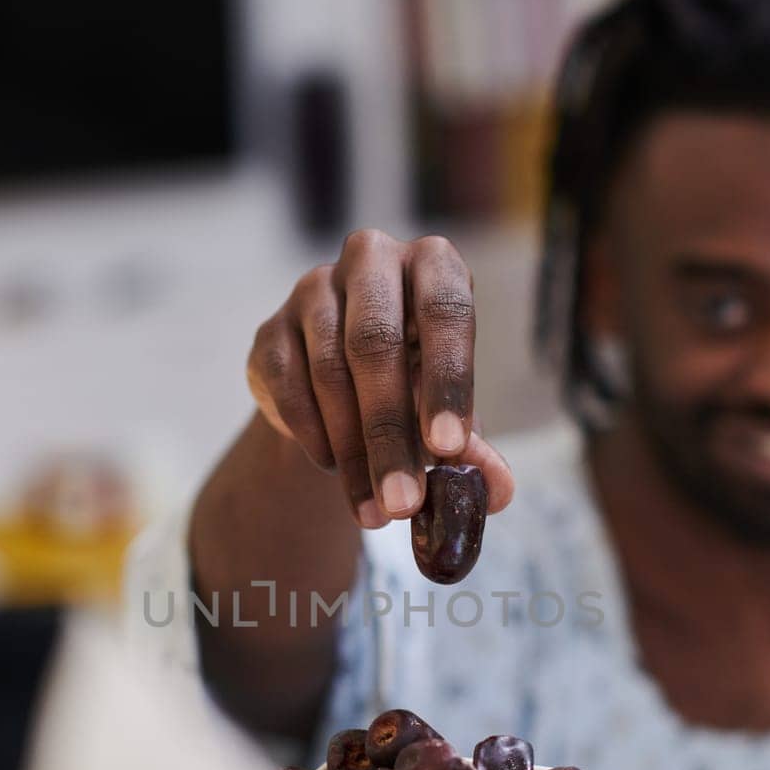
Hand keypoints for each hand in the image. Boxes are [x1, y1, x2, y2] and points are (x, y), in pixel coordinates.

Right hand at [247, 229, 513, 527]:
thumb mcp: (449, 414)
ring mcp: (313, 290)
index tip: (448, 449)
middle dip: (390, 433)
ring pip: (329, 372)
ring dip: (352, 451)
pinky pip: (289, 386)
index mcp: (432, 264)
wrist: (342, 389)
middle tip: (404, 501)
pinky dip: (315, 437)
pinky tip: (334, 469)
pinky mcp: (270, 330)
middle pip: (374, 343)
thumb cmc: (415, 387)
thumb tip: (498, 491)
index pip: (446, 310)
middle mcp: (371, 260)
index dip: (448, 381)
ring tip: (375, 509)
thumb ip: (474, 450)